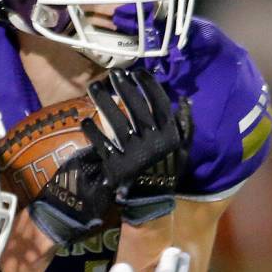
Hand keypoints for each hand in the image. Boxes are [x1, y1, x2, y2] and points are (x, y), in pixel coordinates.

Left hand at [98, 69, 191, 224]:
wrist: (151, 198)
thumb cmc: (166, 169)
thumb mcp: (182, 148)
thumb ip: (184, 124)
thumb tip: (186, 101)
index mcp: (169, 135)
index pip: (160, 103)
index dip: (148, 86)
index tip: (138, 72)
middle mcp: (152, 142)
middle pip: (135, 108)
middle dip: (124, 88)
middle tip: (114, 74)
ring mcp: (133, 153)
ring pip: (116, 122)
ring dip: (104, 102)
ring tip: (93, 87)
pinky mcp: (116, 165)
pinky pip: (102, 145)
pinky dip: (93, 133)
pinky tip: (85, 120)